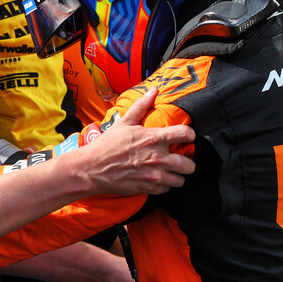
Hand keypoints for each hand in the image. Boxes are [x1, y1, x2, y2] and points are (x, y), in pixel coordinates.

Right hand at [76, 88, 195, 195]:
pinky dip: (164, 185)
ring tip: (169, 170)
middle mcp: (158, 158)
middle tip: (179, 158)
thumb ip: (141, 106)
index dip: (190, 135)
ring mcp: (154, 176)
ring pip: (181, 180)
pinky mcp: (149, 188)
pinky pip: (167, 190)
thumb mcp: (124, 122)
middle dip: (187, 161)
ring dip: (176, 175)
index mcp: (154, 139)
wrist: (92, 168)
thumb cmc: (107, 145)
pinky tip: (156, 178)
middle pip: (190, 165)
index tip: (186, 137)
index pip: (186, 135)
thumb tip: (153, 91)